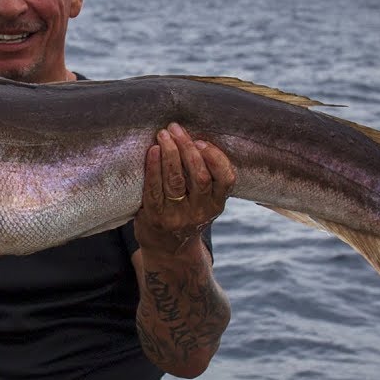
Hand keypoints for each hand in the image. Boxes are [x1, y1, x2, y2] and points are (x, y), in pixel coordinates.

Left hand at [135, 122, 234, 253]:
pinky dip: (153, 167)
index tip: (201, 141)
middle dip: (187, 148)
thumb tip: (192, 136)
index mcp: (216, 204)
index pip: (226, 179)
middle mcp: (200, 212)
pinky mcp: (156, 217)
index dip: (215, 158)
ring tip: (163, 135)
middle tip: (176, 129)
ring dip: (170, 153)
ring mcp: (178, 216)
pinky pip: (154, 189)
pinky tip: (152, 151)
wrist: (168, 251)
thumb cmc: (186, 215)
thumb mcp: (205, 203)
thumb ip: (206, 178)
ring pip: (177, 181)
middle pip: (200, 176)